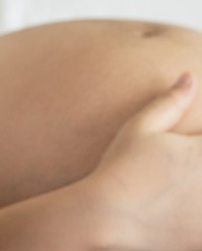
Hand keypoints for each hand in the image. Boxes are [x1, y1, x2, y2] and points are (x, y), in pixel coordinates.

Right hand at [86, 73, 201, 249]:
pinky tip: (186, 213)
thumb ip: (170, 101)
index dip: (201, 143)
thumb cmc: (118, 170)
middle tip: (185, 171)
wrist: (103, 219)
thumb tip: (189, 75)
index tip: (191, 147)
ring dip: (201, 191)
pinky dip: (198, 218)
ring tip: (186, 193)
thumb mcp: (140, 129)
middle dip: (201, 169)